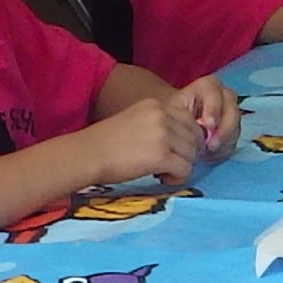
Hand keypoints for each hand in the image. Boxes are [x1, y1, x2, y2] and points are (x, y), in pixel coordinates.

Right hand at [91, 93, 209, 186]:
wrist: (87, 154)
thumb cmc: (105, 143)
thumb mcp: (135, 121)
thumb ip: (159, 124)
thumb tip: (185, 142)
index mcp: (155, 104)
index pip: (189, 119)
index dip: (185, 138)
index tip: (172, 150)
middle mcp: (162, 115)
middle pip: (194, 137)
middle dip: (186, 153)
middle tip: (168, 164)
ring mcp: (163, 134)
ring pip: (192, 154)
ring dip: (181, 166)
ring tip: (162, 172)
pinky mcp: (161, 155)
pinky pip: (185, 169)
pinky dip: (177, 177)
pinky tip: (161, 178)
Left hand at [176, 77, 240, 161]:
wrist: (174, 124)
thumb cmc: (171, 114)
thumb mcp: (172, 110)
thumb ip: (183, 115)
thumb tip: (199, 129)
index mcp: (208, 86)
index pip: (216, 93)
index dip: (214, 109)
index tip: (208, 126)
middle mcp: (224, 97)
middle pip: (233, 111)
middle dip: (224, 130)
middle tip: (211, 145)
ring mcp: (231, 114)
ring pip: (235, 129)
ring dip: (223, 143)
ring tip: (206, 152)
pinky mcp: (232, 131)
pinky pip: (233, 142)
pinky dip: (222, 150)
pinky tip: (208, 155)